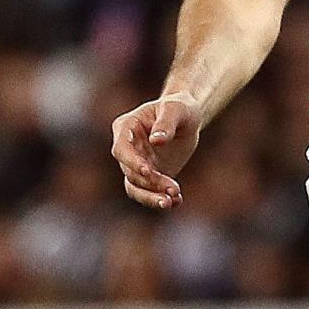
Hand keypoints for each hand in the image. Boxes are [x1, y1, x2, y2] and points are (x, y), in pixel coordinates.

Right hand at [110, 92, 202, 209]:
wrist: (187, 119)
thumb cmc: (180, 108)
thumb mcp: (177, 109)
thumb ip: (167, 122)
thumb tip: (157, 141)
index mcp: (126, 126)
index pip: (121, 149)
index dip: (132, 162)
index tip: (149, 171)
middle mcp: (127, 148)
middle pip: (130, 172)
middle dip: (151, 183)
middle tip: (173, 190)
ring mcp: (136, 164)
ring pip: (136, 187)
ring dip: (152, 197)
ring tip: (172, 201)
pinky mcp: (148, 176)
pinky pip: (149, 192)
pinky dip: (160, 199)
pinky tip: (177, 201)